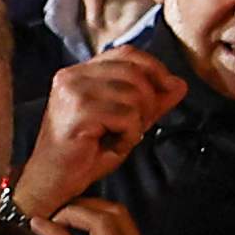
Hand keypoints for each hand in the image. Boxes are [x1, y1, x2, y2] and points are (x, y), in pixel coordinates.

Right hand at [18, 50, 185, 218]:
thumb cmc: (86, 153)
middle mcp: (72, 75)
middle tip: (137, 126)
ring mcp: (73, 91)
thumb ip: (151, 101)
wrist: (54, 181)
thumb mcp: (125, 122)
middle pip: (134, 72)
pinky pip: (126, 115)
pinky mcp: (78, 111)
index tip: (169, 87)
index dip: (154, 67)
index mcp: (80, 72)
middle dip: (149, 100)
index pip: (126, 53)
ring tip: (120, 137)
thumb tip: (180, 84)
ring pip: (133, 94)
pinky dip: (129, 134)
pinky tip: (113, 145)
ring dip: (137, 122)